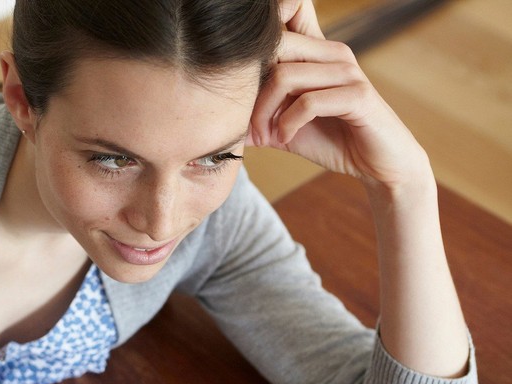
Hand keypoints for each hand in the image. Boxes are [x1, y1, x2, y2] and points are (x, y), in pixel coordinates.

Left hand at [249, 0, 430, 189]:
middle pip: (272, 48)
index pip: (291, 10)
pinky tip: (286, 139)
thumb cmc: (328, 139)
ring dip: (266, 114)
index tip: (239, 59)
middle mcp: (332, 53)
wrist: (376, 165)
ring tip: (269, 136)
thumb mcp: (281, 125)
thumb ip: (253, 114)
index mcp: (315, 51)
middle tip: (253, 125)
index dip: (265, 23)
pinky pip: (307, 102)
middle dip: (251, 92)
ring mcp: (347, 71)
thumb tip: (210, 117)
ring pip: (284, 77)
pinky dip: (288, 124)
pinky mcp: (358, 95)